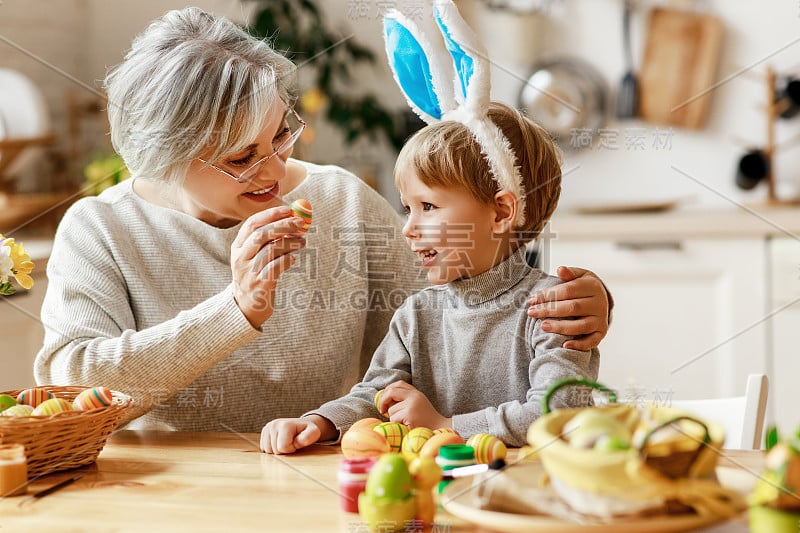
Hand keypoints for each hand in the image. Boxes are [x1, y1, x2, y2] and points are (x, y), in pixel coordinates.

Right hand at [231, 206, 306, 326]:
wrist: (245, 306)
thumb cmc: (255, 275)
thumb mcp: (254, 256)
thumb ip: (269, 239)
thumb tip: (293, 219)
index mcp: (237, 247)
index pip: (252, 224)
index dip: (270, 215)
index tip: (288, 210)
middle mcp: (240, 258)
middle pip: (261, 235)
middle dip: (283, 226)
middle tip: (300, 223)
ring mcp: (249, 272)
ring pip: (270, 250)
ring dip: (290, 242)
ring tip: (302, 241)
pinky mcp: (260, 285)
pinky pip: (276, 268)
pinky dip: (287, 260)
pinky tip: (293, 259)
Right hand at [260, 415, 333, 453]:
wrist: (301, 425)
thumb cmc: (308, 431)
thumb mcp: (314, 433)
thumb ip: (309, 437)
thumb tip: (298, 441)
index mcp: (284, 425)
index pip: (282, 447)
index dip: (291, 449)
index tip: (296, 442)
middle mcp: (273, 425)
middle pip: (274, 450)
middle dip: (284, 450)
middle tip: (291, 442)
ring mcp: (267, 428)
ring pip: (268, 451)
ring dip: (278, 450)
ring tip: (286, 442)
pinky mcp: (264, 432)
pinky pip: (264, 448)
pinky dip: (272, 449)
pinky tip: (279, 443)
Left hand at [380, 381, 448, 429]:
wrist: (439, 428)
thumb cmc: (426, 419)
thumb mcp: (417, 404)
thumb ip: (406, 398)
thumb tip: (386, 398)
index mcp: (416, 393)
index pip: (398, 384)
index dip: (388, 390)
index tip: (386, 400)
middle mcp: (414, 396)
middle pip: (391, 392)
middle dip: (383, 401)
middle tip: (382, 410)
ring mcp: (411, 405)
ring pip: (391, 410)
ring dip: (393, 418)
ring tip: (404, 422)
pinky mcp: (409, 415)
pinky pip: (393, 418)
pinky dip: (396, 423)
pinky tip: (406, 426)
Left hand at [527, 266, 611, 350]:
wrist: (601, 299)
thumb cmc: (584, 287)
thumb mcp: (579, 275)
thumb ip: (569, 273)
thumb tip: (560, 269)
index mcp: (593, 287)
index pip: (567, 291)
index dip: (548, 295)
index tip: (531, 300)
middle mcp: (600, 304)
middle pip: (572, 308)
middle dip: (549, 310)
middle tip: (531, 312)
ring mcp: (601, 319)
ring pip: (580, 326)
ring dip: (560, 327)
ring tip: (542, 326)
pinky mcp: (601, 333)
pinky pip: (591, 341)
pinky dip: (579, 345)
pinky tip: (564, 345)